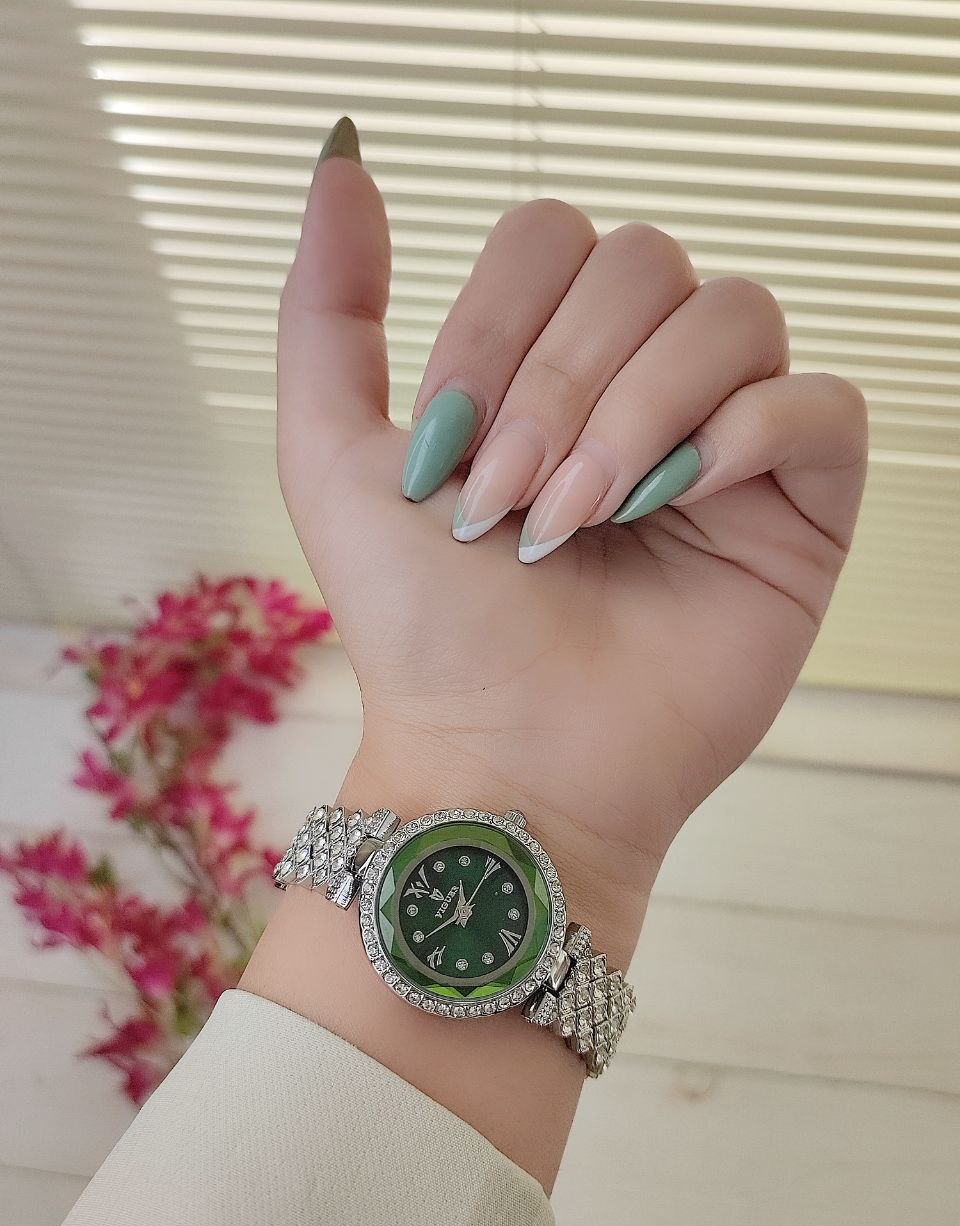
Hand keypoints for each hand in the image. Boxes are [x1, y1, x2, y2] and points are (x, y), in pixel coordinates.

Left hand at [277, 134, 866, 967]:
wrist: (504, 756)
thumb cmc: (425, 625)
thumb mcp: (334, 457)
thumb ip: (326, 312)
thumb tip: (344, 164)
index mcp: (549, 363)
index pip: (554, 240)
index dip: (497, 328)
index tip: (454, 454)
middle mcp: (644, 385)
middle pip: (644, 263)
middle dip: (561, 381)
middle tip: (514, 503)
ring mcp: (727, 444)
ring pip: (733, 315)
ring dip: (638, 412)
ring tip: (583, 521)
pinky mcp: (800, 509)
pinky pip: (821, 404)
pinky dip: (751, 431)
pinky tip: (684, 499)